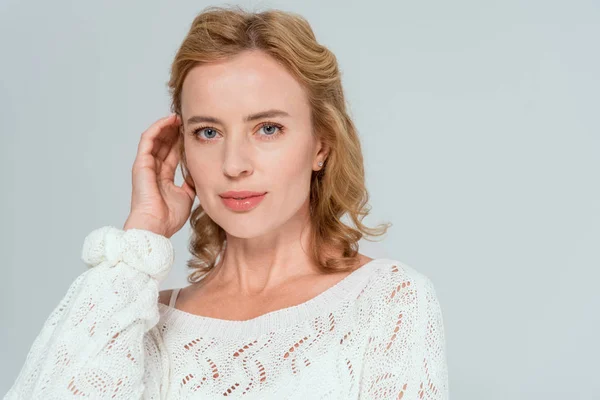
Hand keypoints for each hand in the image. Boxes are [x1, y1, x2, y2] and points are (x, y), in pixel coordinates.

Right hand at [123, 114, 195, 237]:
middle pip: (164, 144)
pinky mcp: (141, 163)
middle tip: (187, 120)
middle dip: (175, 131)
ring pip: (156, 139)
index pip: (172, 154)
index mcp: (163, 178)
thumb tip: (198, 173)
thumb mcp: (187, 196)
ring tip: (178, 117)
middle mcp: (153, 170)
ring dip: (166, 127)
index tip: (193, 133)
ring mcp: (145, 166)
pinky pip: (148, 140)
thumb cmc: (169, 217)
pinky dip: (158, 128)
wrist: (156, 226)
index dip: (182, 142)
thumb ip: (191, 183)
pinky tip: (169, 121)